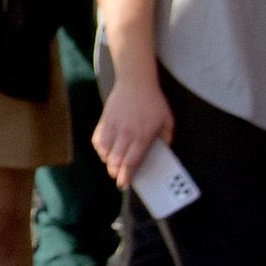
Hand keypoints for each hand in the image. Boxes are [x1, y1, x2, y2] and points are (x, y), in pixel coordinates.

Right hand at [91, 70, 172, 187]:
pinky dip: (99, 149)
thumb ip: (167, 136)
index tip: (124, 184)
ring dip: (107, 162)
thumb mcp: (167, 119)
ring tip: (112, 165)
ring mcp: (113, 126)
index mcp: (143, 135)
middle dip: (115, 172)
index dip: (127, 175)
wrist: (136, 81)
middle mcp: (126, 133)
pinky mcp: (104, 120)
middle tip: (118, 177)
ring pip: (105, 151)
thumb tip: (164, 150)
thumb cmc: (153, 101)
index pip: (132, 160)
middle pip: (116, 159)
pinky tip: (104, 151)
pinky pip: (97, 139)